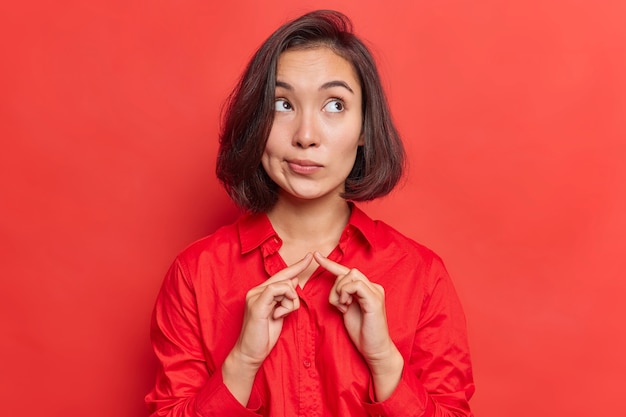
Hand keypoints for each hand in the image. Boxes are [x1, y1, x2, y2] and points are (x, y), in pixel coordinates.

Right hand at [234, 253, 311, 366]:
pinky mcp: (256, 304)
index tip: (310, 256)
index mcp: (261, 292)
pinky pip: (276, 290)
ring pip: (283, 285)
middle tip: (298, 287)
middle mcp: (256, 291)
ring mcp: (255, 296)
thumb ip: (285, 298)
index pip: (281, 275)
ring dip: (290, 301)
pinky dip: (285, 300)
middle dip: (295, 283)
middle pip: (284, 278)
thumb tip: (294, 280)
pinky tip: (280, 313)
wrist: (250, 353)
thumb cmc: (264, 336)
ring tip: (281, 315)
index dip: (296, 265)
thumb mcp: (279, 314)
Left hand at [313, 251, 402, 399]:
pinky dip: (345, 293)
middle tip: (338, 305)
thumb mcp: (348, 310)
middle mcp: (373, 287)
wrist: (375, 350)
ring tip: (343, 307)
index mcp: (367, 289)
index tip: (316, 255)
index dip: (330, 264)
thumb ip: (343, 297)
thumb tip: (335, 288)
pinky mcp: (375, 299)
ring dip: (339, 291)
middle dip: (336, 286)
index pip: (347, 272)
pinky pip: (355, 285)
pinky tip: (346, 306)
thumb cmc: (362, 333)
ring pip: (350, 276)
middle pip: (347, 272)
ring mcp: (375, 292)